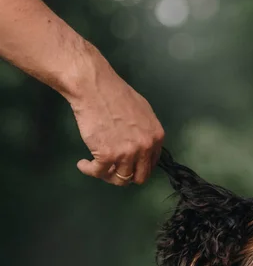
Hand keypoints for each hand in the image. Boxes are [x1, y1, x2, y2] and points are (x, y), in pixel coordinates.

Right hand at [67, 52, 164, 185]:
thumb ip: (146, 132)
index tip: (128, 164)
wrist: (93, 86)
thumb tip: (144, 147)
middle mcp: (145, 148)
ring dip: (108, 176)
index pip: (151, 164)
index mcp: (156, 137)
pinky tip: (83, 164)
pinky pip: (99, 172)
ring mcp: (127, 153)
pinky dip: (89, 170)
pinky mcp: (107, 155)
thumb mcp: (143, 111)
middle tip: (114, 169)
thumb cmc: (116, 94)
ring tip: (98, 167)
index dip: (138, 166)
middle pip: (140, 177)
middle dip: (127, 176)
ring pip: (121, 179)